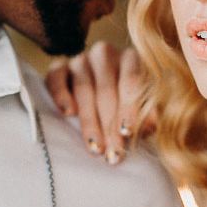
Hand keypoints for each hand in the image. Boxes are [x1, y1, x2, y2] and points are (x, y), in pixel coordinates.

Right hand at [45, 42, 149, 164]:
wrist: (104, 95)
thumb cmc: (128, 102)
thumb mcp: (143, 105)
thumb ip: (148, 112)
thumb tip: (149, 127)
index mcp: (130, 57)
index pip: (131, 80)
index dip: (129, 107)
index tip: (127, 133)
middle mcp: (105, 54)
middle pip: (106, 87)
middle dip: (110, 123)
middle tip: (113, 153)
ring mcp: (81, 59)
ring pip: (83, 87)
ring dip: (89, 120)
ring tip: (95, 147)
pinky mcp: (59, 67)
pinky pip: (56, 77)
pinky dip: (61, 94)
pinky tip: (67, 113)